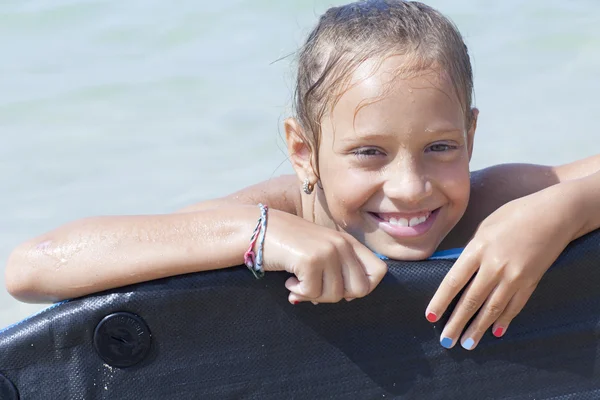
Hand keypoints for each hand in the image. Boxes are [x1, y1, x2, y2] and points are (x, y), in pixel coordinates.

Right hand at [263, 209, 387, 303]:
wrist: (257, 229)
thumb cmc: (287, 244)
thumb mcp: (320, 251)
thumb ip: (339, 270)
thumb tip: (349, 298)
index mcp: (348, 242)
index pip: (379, 271)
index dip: (363, 286)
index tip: (340, 287)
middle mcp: (342, 244)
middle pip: (360, 290)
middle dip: (336, 296)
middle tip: (316, 288)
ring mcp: (327, 251)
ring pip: (335, 296)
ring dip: (313, 295)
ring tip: (298, 281)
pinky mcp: (311, 260)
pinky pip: (312, 293)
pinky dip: (298, 292)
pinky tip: (289, 280)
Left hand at [425, 184, 579, 349]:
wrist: (555, 215)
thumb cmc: (515, 215)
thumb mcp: (485, 227)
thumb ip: (472, 251)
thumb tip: (461, 272)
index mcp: (478, 249)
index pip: (454, 281)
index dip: (441, 301)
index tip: (430, 316)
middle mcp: (495, 266)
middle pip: (471, 300)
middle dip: (457, 323)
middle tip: (446, 341)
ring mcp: (515, 276)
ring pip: (492, 308)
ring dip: (478, 328)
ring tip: (467, 344)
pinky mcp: (531, 282)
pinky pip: (514, 306)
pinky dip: (504, 320)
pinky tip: (495, 332)